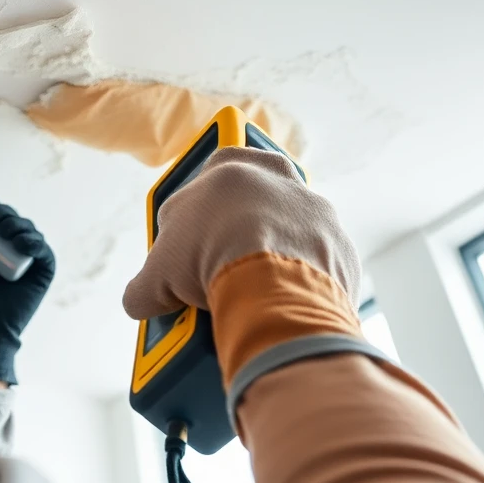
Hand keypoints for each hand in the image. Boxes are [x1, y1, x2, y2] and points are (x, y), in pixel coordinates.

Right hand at [122, 148, 366, 385]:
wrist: (275, 280)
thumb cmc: (212, 255)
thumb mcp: (158, 272)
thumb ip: (146, 285)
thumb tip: (141, 302)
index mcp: (234, 167)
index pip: (203, 184)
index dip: (189, 223)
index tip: (184, 248)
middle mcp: (284, 182)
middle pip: (251, 213)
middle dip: (232, 244)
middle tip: (211, 278)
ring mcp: (318, 217)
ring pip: (286, 243)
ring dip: (269, 269)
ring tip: (244, 305)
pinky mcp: (341, 253)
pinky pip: (316, 275)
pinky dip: (297, 293)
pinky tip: (278, 315)